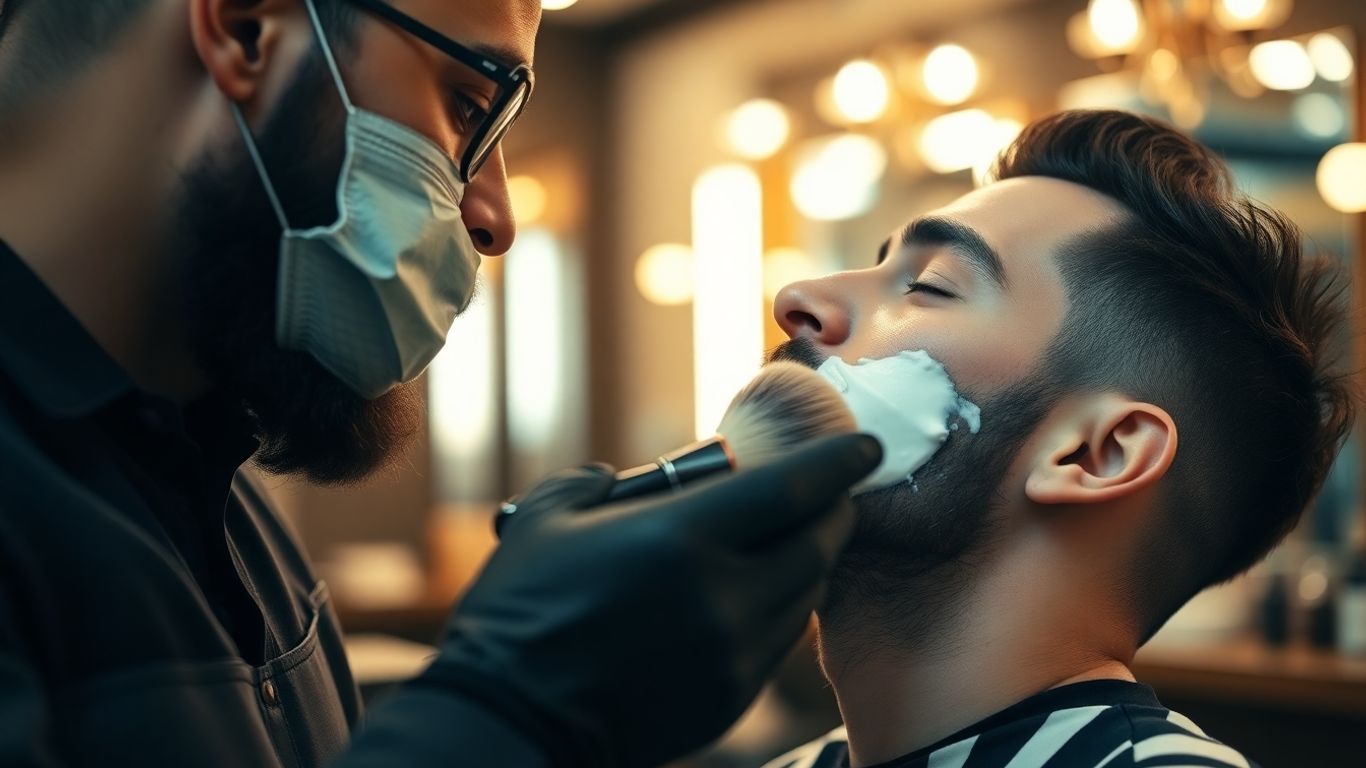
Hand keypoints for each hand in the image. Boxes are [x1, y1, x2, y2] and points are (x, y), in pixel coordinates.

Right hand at [418, 433, 880, 767]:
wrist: (510, 719)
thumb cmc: (520, 610)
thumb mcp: (548, 519)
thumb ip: (600, 481)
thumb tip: (632, 478)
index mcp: (681, 540)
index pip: (793, 489)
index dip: (838, 462)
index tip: (867, 446)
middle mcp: (722, 597)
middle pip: (818, 544)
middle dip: (837, 510)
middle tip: (834, 491)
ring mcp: (732, 655)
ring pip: (806, 595)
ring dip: (813, 558)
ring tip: (796, 536)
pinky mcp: (730, 697)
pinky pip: (780, 640)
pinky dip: (783, 605)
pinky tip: (758, 590)